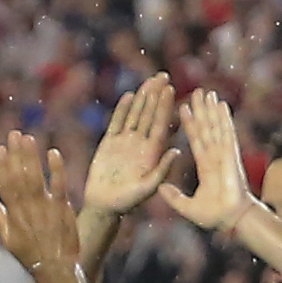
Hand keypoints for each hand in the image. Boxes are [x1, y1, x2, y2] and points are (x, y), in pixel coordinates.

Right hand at [0, 133, 81, 276]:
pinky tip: (53, 153)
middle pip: (19, 177)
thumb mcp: (10, 242)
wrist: (54, 270)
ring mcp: (45, 208)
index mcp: (14, 215)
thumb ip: (0, 219)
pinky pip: (59, 186)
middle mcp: (27, 209)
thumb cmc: (31, 258)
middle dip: (16, 154)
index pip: (5, 185)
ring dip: (31, 157)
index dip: (2, 166)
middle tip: (13, 134)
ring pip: (35, 178)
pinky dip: (56, 170)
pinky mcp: (62, 209)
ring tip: (28, 138)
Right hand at [83, 73, 182, 217]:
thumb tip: (177, 150)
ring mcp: (125, 142)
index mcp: (152, 153)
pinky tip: (129, 96)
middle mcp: (140, 144)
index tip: (171, 90)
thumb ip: (162, 169)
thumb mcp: (148, 188)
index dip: (165, 107)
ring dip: (142, 98)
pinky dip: (122, 110)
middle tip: (163, 75)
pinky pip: (117, 123)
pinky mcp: (109, 143)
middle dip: (156, 95)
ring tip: (149, 80)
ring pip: (135, 115)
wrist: (104, 206)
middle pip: (149, 114)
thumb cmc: (127, 202)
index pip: (160, 125)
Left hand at [159, 90, 257, 235]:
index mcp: (205, 166)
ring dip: (211, 110)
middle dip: (201, 111)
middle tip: (196, 92)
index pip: (195, 140)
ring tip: (207, 93)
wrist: (229, 220)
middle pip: (206, 128)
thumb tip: (160, 188)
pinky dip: (224, 119)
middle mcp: (215, 157)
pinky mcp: (230, 156)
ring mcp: (224, 155)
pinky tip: (221, 105)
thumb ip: (173, 196)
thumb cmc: (213, 216)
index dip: (190, 124)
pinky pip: (226, 133)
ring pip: (215, 127)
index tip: (183, 109)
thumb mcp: (186, 206)